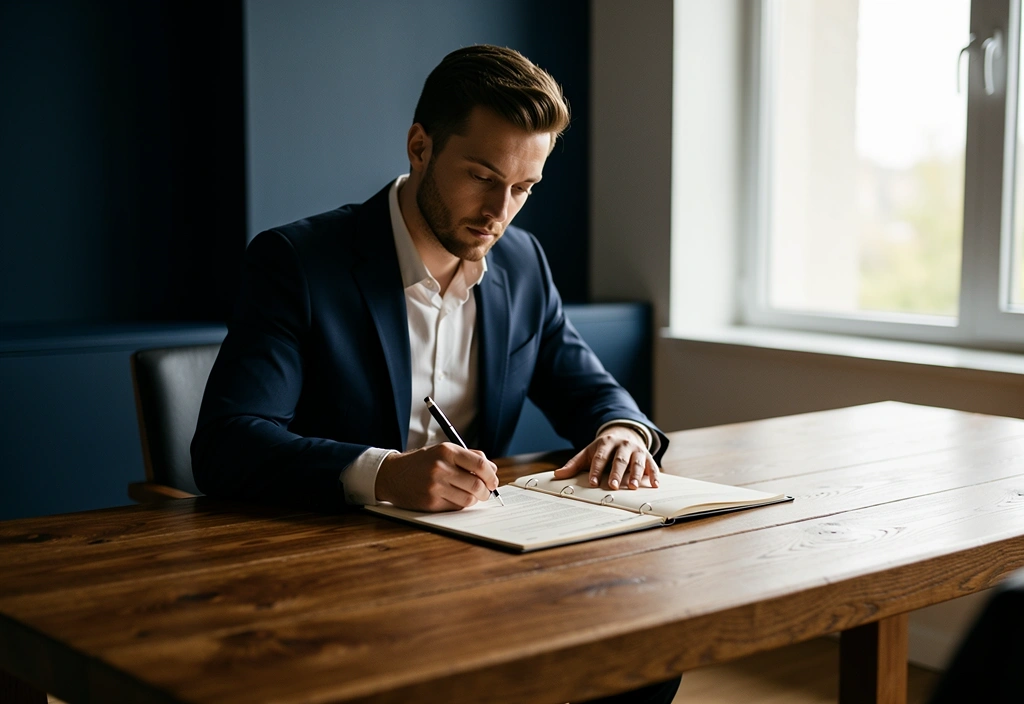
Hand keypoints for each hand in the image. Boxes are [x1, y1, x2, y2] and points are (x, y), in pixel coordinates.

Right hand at [375, 443, 498, 511]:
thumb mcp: (443, 451)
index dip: (491, 476)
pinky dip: (460, 505)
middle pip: (477, 485)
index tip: (493, 481)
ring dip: (474, 499)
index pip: (480, 465)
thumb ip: (469, 457)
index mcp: (447, 451)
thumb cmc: (422, 462)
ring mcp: (435, 486)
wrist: (391, 475)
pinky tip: (454, 498)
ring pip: (468, 499)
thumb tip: (492, 469)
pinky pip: (455, 507)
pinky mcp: (430, 502)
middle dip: (486, 491)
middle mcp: (441, 468)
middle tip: (485, 492)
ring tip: (470, 495)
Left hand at [552, 425, 659, 489]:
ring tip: (633, 487)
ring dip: (636, 474)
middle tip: (612, 486)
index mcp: (606, 443)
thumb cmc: (604, 448)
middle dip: (616, 473)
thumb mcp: (588, 452)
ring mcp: (636, 450)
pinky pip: (652, 465)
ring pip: (636, 462)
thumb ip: (574, 464)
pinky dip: (654, 475)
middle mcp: (623, 445)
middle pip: (619, 459)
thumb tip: (557, 475)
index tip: (593, 483)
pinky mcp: (647, 455)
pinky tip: (654, 485)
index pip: (600, 457)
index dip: (596, 470)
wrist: (624, 432)